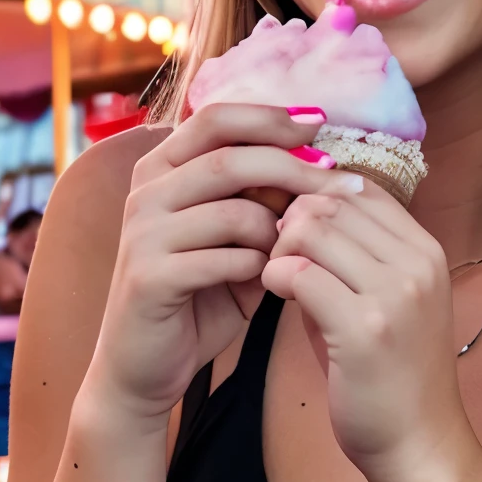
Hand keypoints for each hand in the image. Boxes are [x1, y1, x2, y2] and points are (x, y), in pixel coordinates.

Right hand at [82, 104, 360, 430]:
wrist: (142, 365)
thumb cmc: (197, 293)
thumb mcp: (232, 236)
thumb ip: (262, 199)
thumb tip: (321, 161)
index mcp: (161, 168)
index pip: (216, 117)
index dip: (269, 116)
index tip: (320, 122)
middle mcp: (146, 191)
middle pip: (230, 157)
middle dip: (293, 167)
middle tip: (339, 181)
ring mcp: (143, 233)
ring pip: (233, 211)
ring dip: (276, 231)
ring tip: (289, 251)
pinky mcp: (149, 276)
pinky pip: (224, 259)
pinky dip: (257, 267)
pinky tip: (265, 279)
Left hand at [263, 181, 464, 481]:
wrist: (418, 446)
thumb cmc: (391, 374)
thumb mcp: (385, 299)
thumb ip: (352, 253)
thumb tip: (299, 210)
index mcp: (426, 250)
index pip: (361, 189)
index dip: (318, 197)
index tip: (296, 226)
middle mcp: (416, 263)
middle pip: (332, 201)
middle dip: (293, 221)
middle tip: (279, 254)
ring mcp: (394, 294)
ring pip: (312, 228)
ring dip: (280, 247)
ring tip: (278, 277)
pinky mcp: (363, 328)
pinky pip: (300, 273)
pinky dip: (274, 276)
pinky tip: (275, 295)